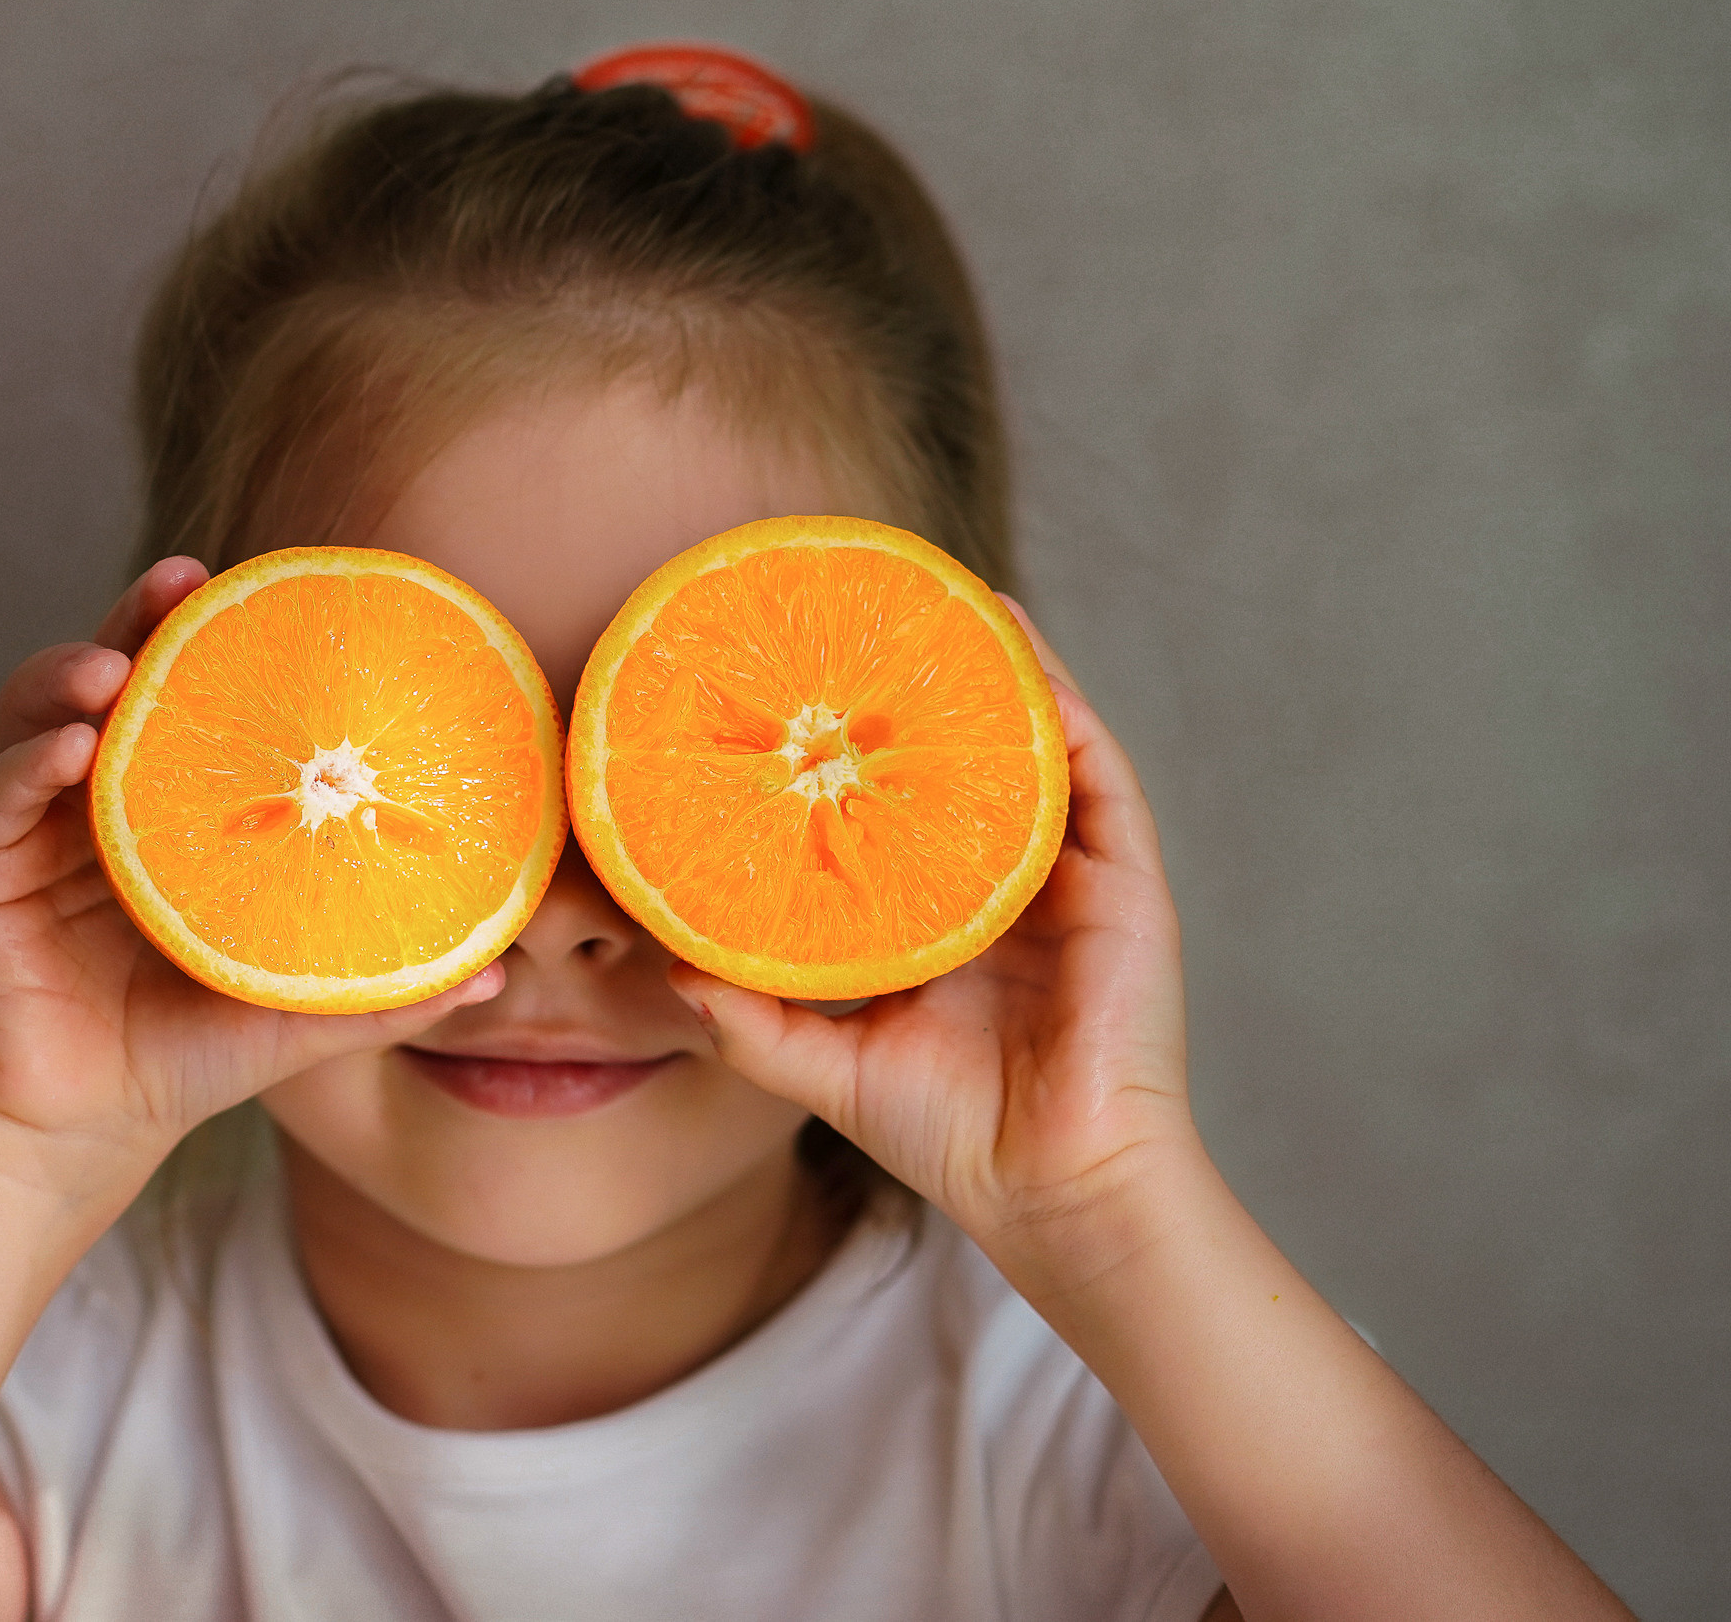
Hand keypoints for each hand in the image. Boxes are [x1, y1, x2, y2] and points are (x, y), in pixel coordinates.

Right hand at [0, 558, 501, 1211]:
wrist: (85, 1135)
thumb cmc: (187, 1057)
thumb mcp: (297, 1013)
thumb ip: (385, 988)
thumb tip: (498, 975)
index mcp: (165, 811)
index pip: (183, 697)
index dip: (206, 635)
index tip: (250, 585)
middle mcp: (91, 801)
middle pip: (107, 679)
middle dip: (137, 618)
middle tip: (183, 582)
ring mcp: (25, 831)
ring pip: (34, 715)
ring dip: (72, 676)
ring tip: (119, 671)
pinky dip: (25, 765)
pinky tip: (72, 750)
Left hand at [673, 599, 1199, 1298]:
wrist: (1052, 1190)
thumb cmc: (950, 1137)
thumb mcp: (826, 1067)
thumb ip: (751, 1019)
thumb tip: (667, 965)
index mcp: (943, 922)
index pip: (900, 811)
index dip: (861, 750)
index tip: (806, 690)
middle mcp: (1005, 887)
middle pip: (968, 763)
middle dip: (929, 690)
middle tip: (876, 615)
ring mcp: (1070, 879)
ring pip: (1033, 748)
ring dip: (998, 672)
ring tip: (952, 599)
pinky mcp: (1123, 883)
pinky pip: (1094, 775)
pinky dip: (1058, 709)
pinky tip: (1018, 657)